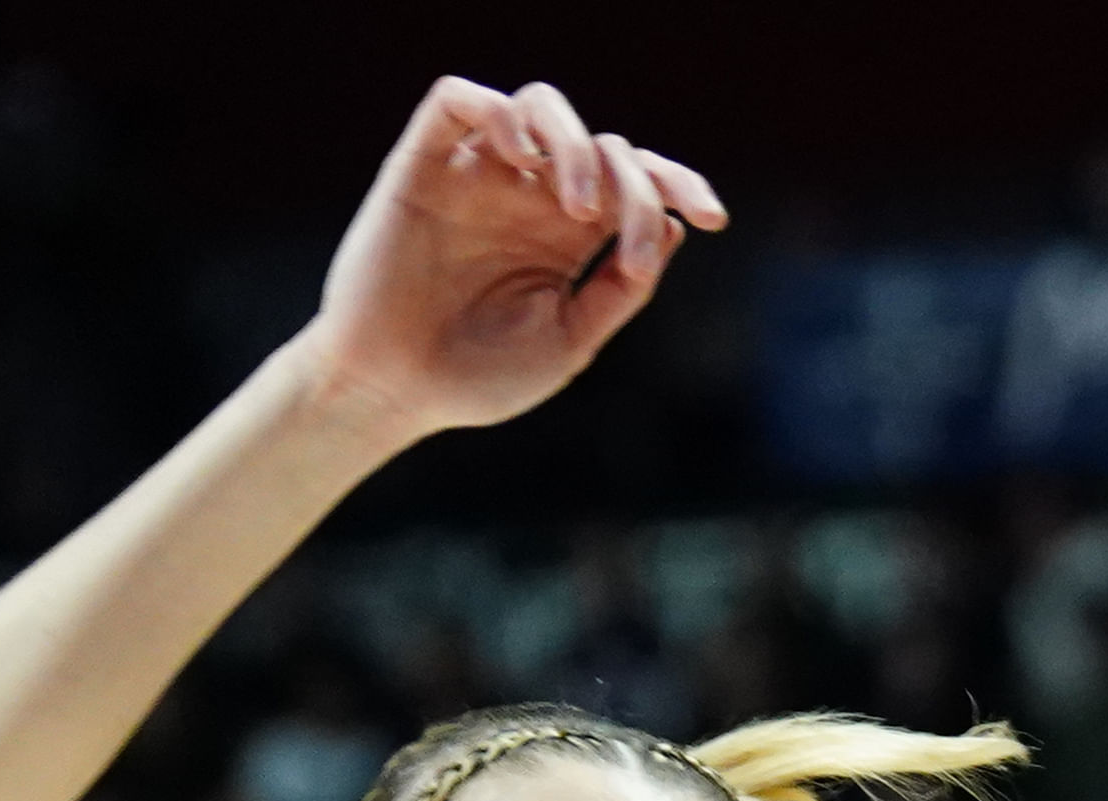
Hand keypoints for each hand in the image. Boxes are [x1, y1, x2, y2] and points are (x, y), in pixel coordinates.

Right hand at [298, 77, 728, 441]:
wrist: (395, 392)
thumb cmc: (480, 376)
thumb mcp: (570, 339)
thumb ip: (618, 287)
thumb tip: (669, 228)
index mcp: (568, 236)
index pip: (636, 182)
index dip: (678, 184)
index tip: (712, 216)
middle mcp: (528, 196)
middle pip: (603, 142)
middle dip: (633, 179)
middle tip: (618, 239)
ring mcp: (477, 175)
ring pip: (539, 106)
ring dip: (575, 143)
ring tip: (577, 205)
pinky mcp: (421, 165)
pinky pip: (458, 99)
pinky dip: (498, 112)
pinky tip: (521, 158)